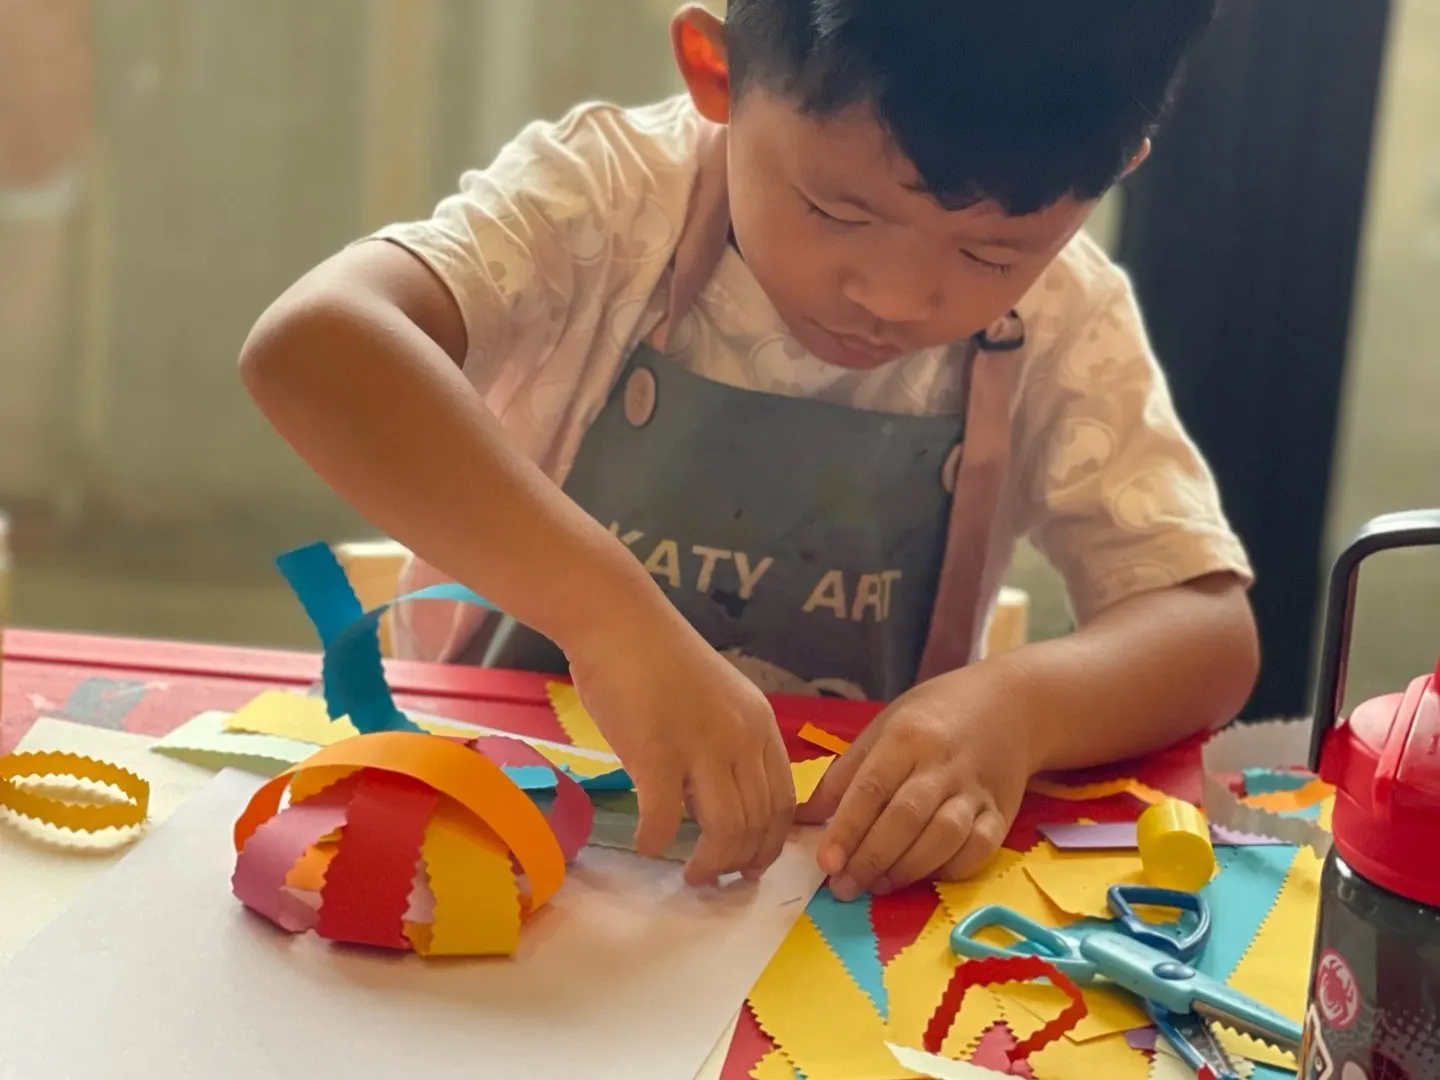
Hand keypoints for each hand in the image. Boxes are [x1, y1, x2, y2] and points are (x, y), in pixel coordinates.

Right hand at [563, 595, 794, 886]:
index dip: (771, 843)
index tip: (752, 865)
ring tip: (691, 873)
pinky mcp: (656, 751)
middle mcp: (741, 737)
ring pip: (725, 829)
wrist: (618, 621)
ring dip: (710, 863)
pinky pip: (665, 817)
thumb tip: (724, 802)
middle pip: (758, 822)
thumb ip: (730, 744)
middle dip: (742, 862)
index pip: (784, 801)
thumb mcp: (719, 700)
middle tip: (717, 879)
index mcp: (760, 725)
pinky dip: (658, 841)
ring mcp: (701, 744)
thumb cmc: (659, 659)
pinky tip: (648, 845)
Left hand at [795, 663, 1033, 900]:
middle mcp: (942, 765)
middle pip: (905, 818)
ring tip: (878, 885)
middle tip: (844, 887)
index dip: (847, 829)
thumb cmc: (934, 715)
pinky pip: (979, 849)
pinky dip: (951, 869)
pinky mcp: (1003, 812)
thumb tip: (803, 818)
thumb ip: (845, 775)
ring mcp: (976, 790)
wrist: (1010, 703)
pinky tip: (924, 876)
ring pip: (943, 837)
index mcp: (906, 738)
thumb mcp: (883, 728)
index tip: (826, 863)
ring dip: (907, 869)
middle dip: (871, 858)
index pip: (872, 788)